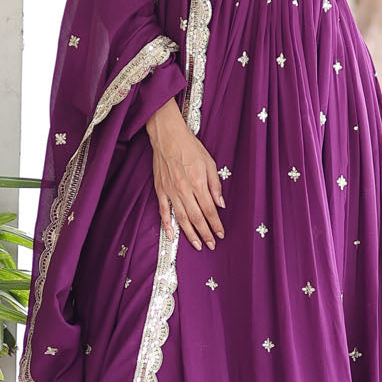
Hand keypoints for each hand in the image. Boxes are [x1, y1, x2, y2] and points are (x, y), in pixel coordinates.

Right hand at [146, 97, 224, 250]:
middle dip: (205, 233)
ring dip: (190, 234)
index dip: (216, 224)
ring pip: (182, 218)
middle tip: (211, 244)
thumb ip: (215, 185)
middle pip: (197, 218)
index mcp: (198, 183)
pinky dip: (167, 225)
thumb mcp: (209, 163)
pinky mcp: (160, 190)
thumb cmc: (190, 147)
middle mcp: (184, 190)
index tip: (220, 234)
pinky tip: (172, 235)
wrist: (168, 136)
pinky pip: (164, 211)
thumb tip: (220, 203)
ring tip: (197, 245)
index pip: (210, 210)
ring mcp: (171, 191)